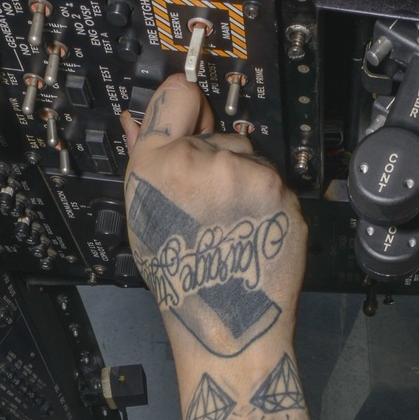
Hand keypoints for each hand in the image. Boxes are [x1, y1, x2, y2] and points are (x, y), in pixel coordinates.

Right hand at [121, 76, 306, 370]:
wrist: (229, 327)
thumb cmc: (184, 285)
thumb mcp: (144, 219)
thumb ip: (146, 160)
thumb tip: (138, 119)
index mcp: (158, 164)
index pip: (178, 93)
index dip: (184, 107)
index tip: (188, 117)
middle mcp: (203, 161)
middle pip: (216, 132)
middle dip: (212, 160)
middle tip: (205, 208)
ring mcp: (246, 175)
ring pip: (247, 158)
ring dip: (241, 182)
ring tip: (228, 227)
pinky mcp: (280, 192)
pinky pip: (270, 182)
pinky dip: (263, 202)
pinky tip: (249, 233)